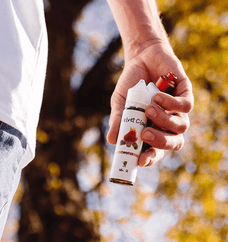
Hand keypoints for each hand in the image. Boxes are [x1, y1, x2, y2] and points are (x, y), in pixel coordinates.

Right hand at [107, 42, 193, 166]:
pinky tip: (156, 96)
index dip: (150, 158)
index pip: (156, 150)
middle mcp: (168, 123)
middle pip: (174, 143)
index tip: (140, 160)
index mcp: (153, 128)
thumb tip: (112, 140)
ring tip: (147, 108)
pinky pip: (185, 106)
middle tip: (146, 135)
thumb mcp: (120, 103)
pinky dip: (171, 104)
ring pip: (181, 127)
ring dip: (163, 120)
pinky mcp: (185, 93)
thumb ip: (118, 120)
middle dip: (161, 143)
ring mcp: (178, 110)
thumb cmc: (130, 84)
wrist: (140, 58)